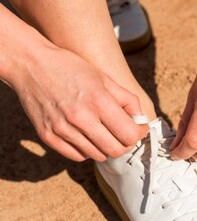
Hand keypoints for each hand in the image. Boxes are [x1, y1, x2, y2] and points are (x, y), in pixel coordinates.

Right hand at [13, 43, 147, 161]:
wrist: (31, 64)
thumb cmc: (71, 68)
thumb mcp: (105, 78)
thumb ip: (127, 101)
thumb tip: (141, 121)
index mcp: (99, 101)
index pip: (130, 135)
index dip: (139, 134)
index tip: (138, 128)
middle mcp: (80, 118)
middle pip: (116, 150)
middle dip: (125, 144)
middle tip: (123, 134)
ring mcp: (62, 129)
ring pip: (97, 156)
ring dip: (106, 147)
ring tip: (105, 133)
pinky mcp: (48, 136)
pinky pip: (77, 156)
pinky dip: (87, 150)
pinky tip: (87, 136)